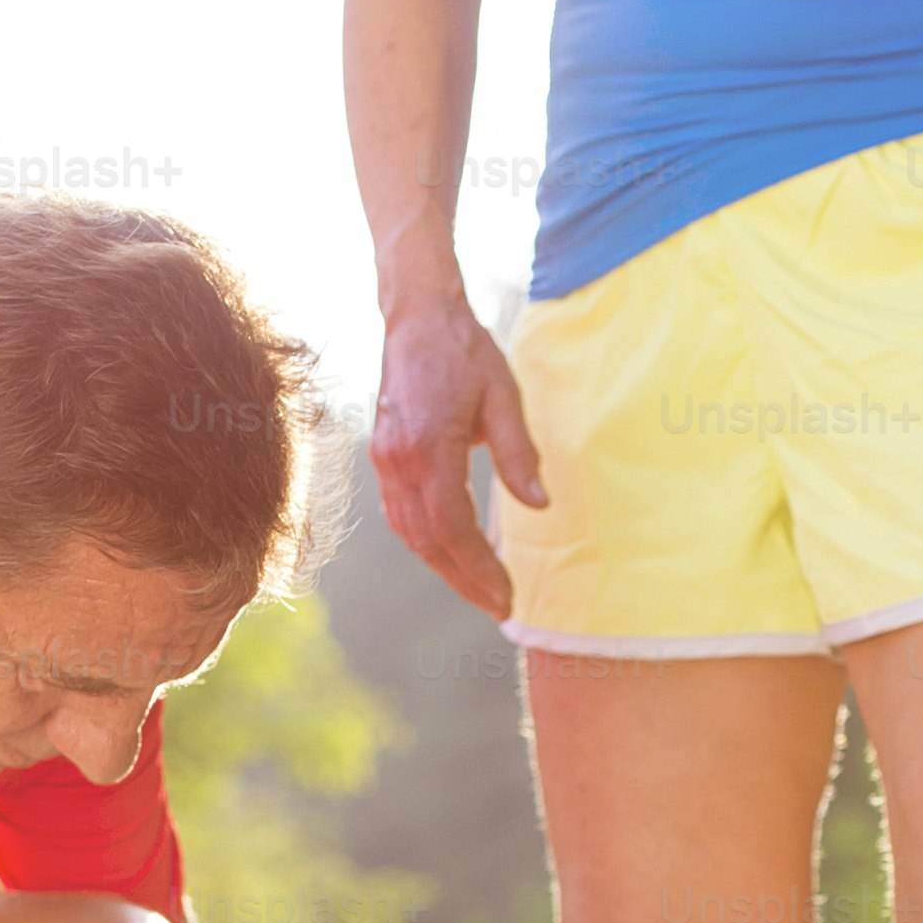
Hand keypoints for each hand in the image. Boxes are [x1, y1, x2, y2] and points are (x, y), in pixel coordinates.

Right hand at [367, 292, 543, 618]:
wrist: (417, 316)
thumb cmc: (466, 351)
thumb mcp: (505, 396)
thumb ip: (518, 453)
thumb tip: (539, 506)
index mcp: (429, 447)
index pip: (453, 527)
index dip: (479, 567)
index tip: (508, 594)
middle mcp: (398, 460)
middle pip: (428, 542)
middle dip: (464, 580)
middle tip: (499, 606)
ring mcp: (385, 460)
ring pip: (409, 533)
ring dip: (444, 567)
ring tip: (480, 589)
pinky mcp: (383, 456)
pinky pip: (400, 514)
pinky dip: (426, 541)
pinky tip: (451, 553)